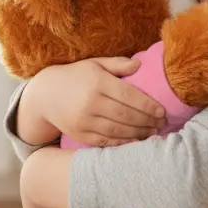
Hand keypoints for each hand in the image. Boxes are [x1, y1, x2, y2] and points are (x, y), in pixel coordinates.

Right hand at [21, 57, 166, 147]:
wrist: (45, 95)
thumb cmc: (75, 76)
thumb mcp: (94, 64)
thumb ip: (117, 64)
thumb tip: (140, 64)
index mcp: (97, 81)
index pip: (128, 95)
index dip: (147, 105)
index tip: (162, 111)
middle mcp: (90, 102)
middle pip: (125, 115)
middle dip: (147, 121)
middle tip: (162, 124)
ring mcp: (84, 120)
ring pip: (117, 130)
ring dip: (139, 133)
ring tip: (153, 132)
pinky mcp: (80, 134)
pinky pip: (106, 141)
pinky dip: (123, 143)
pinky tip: (136, 141)